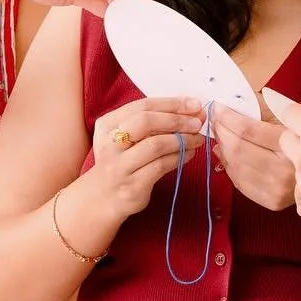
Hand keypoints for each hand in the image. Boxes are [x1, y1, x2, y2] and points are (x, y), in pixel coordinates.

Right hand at [78, 98, 204, 226]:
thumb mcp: (127, 138)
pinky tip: (189, 154)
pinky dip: (179, 158)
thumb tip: (192, 111)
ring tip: (197, 139)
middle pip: (145, 121)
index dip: (172, 104)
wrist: (103, 197)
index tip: (195, 105)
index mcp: (107, 125)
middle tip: (197, 123)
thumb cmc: (122, 162)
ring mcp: (119, 166)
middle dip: (177, 120)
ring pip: (155, 145)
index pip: (142, 106)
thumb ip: (153, 124)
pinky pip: (160, 166)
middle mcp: (109, 144)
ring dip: (182, 140)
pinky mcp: (132, 185)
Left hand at [211, 108, 295, 210]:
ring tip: (220, 133)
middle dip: (221, 130)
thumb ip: (267, 108)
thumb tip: (237, 98)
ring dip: (221, 146)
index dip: (228, 116)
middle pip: (237, 148)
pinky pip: (239, 181)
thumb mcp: (294, 119)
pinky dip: (227, 164)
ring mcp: (276, 188)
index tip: (219, 107)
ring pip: (235, 165)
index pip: (248, 129)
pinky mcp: (270, 200)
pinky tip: (225, 152)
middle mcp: (284, 170)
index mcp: (292, 145)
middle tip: (216, 119)